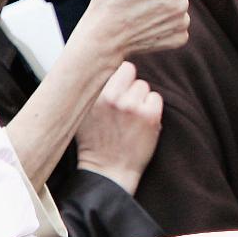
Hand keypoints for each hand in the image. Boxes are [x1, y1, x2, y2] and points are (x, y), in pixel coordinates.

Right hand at [74, 61, 163, 193]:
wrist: (109, 171)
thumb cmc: (94, 143)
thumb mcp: (81, 114)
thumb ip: (86, 90)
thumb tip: (91, 66)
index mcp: (93, 95)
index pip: (113, 65)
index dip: (116, 76)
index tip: (116, 86)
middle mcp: (112, 98)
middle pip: (130, 71)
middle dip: (128, 85)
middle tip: (123, 104)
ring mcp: (132, 106)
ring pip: (143, 85)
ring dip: (140, 98)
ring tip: (130, 116)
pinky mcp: (149, 116)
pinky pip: (156, 98)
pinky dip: (152, 108)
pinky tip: (141, 122)